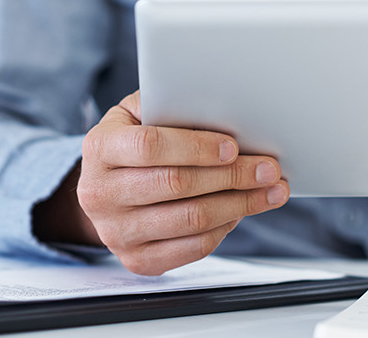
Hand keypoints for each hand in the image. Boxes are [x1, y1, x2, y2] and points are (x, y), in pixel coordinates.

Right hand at [73, 91, 289, 274]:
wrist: (106, 192)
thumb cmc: (131, 145)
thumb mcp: (138, 115)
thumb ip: (169, 107)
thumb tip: (221, 112)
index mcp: (99, 149)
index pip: (149, 146)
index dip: (195, 146)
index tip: (233, 147)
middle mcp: (99, 194)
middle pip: (176, 184)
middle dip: (231, 175)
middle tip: (268, 168)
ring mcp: (116, 232)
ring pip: (192, 219)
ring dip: (240, 204)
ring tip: (268, 191)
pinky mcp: (137, 260)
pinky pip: (194, 248)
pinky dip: (226, 228)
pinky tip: (240, 211)